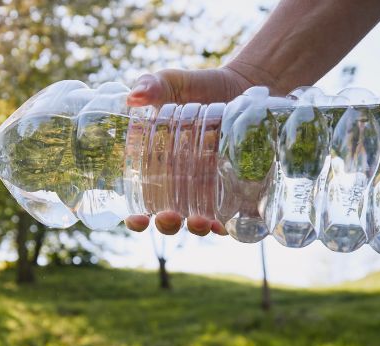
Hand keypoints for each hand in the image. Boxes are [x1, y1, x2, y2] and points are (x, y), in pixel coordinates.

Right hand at [123, 66, 255, 235]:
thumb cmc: (200, 87)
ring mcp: (211, 190)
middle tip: (170, 216)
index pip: (140, 203)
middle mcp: (182, 186)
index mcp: (157, 169)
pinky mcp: (239, 189)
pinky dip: (230, 225)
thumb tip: (133, 97)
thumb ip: (151, 86)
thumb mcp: (173, 83)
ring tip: (201, 222)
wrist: (245, 84)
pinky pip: (234, 216)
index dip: (136, 218)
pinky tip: (227, 224)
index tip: (136, 219)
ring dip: (198, 228)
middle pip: (169, 219)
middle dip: (168, 225)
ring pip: (200, 222)